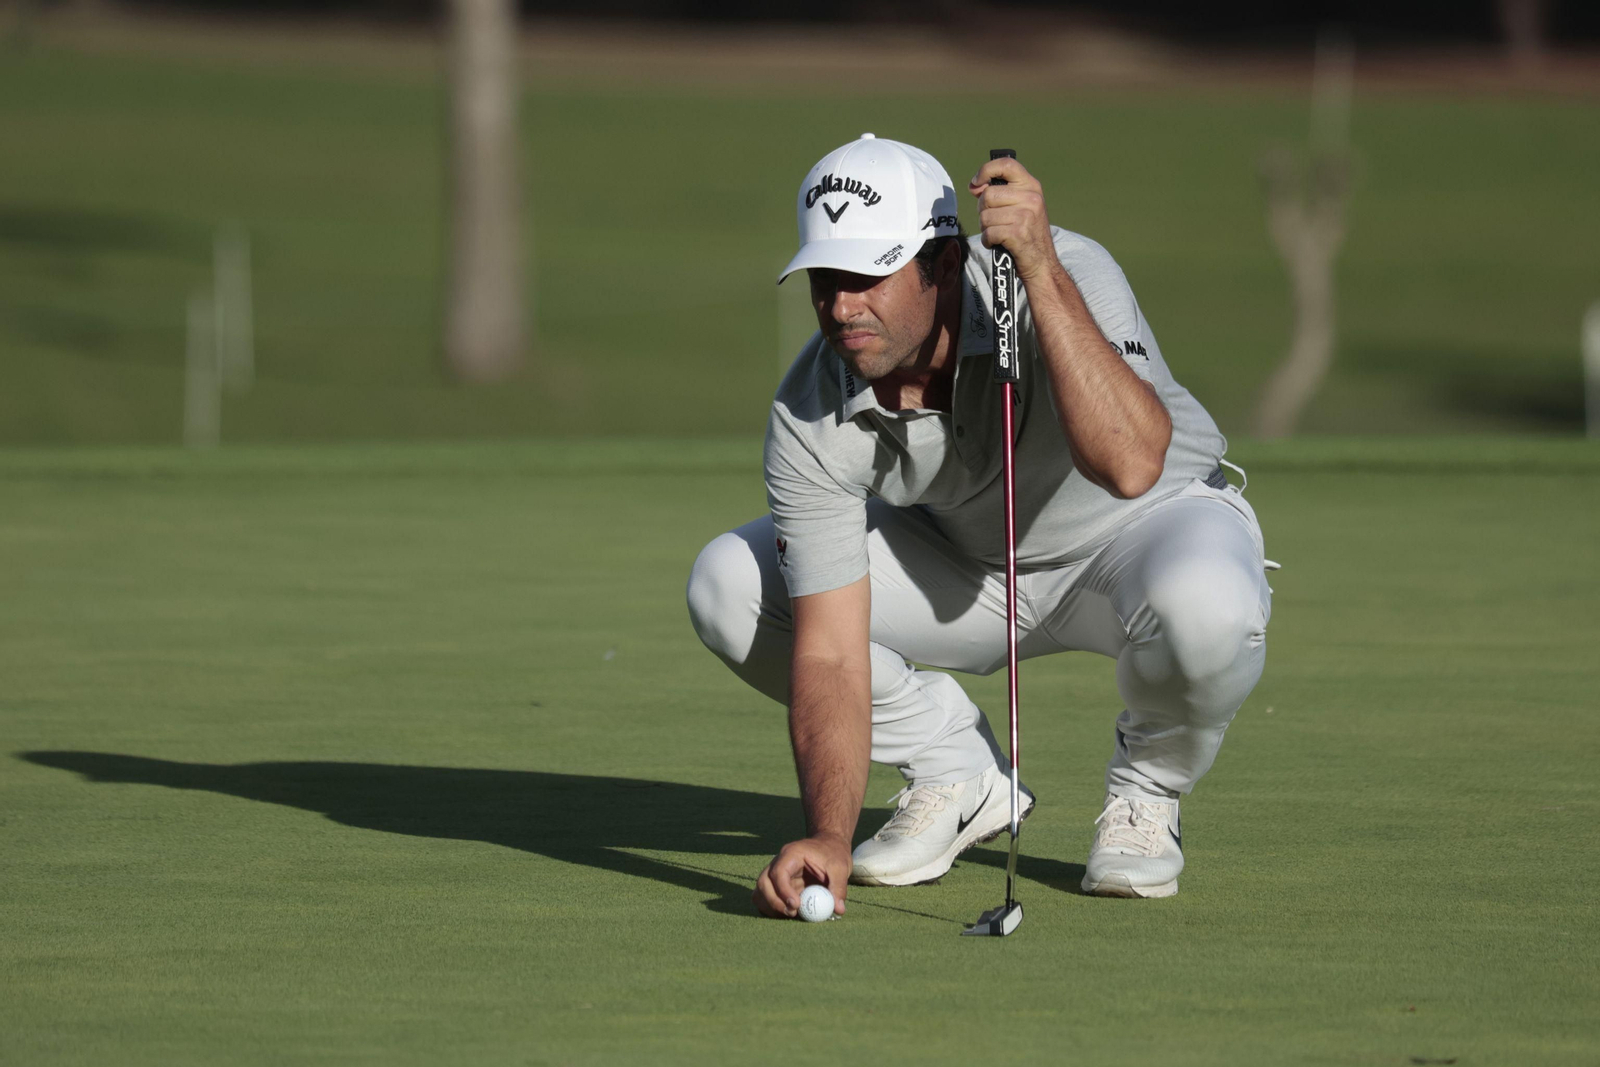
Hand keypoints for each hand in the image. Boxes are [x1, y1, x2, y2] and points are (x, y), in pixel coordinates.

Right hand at [753, 834, 851, 918]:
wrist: (828, 845)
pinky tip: (787, 913)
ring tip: (790, 914)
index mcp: (792, 854)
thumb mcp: (840, 867)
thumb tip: (838, 909)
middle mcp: (778, 862)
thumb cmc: (833, 853)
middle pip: (763, 882)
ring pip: (760, 891)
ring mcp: (775, 873)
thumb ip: (838, 887)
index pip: (778, 872)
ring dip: (770, 906)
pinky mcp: (777, 884)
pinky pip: (765, 897)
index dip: (783, 890)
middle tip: (793, 913)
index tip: (796, 905)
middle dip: (774, 902)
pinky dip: (771, 908)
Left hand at [969, 156, 1060, 284]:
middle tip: (995, 221)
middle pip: (988, 196)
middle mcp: (1031, 198)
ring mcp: (1026, 215)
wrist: (1042, 263)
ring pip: (985, 216)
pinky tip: (998, 243)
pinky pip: (988, 233)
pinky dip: (988, 241)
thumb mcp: (1022, 205)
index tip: (976, 183)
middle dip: (983, 210)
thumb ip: (1001, 192)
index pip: (1006, 165)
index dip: (986, 170)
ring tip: (999, 233)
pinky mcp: (1018, 233)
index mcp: (1031, 186)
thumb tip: (975, 186)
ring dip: (986, 228)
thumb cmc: (1027, 233)